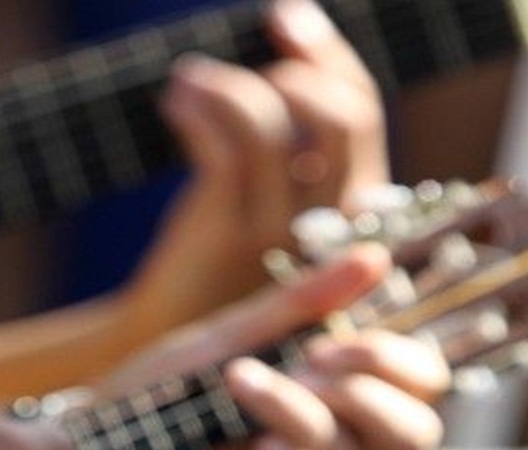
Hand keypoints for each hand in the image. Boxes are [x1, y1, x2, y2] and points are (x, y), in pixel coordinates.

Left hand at [57, 245, 449, 449]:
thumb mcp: (232, 337)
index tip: (332, 340)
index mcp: (336, 394)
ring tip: (243, 386)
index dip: (397, 359)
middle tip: (308, 363)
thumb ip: (300, 305)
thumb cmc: (166, 392)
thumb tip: (375, 257)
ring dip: (304, 411)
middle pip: (416, 430)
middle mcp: (336, 446)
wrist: (94, 447)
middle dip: (369, 387)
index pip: (418, 382)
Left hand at [123, 0, 387, 337]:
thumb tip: (287, 71)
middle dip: (300, 61)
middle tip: (258, 38)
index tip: (289, 20)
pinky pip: (223, 149)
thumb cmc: (217, 265)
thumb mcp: (269, 210)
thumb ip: (289, 158)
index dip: (329, 58)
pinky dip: (199, 110)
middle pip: (338, 118)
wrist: (165, 340)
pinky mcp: (224, 237)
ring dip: (228, 85)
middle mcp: (325, 225)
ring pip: (272, 126)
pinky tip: (176, 101)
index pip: (361, 115)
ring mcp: (275, 232)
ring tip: (193, 80)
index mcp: (348, 212)